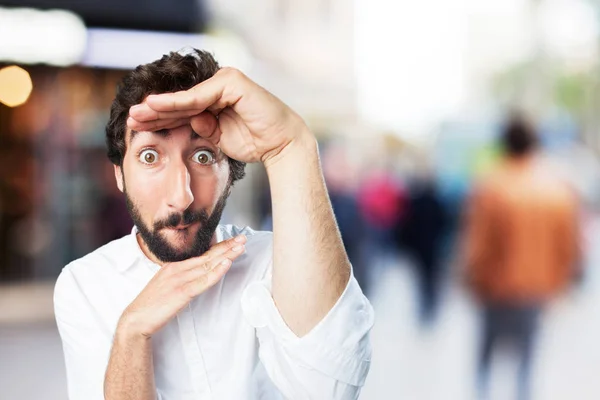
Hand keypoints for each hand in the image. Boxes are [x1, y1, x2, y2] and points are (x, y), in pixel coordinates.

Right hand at [118, 235, 246, 338]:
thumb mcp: (168, 285)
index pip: (202, 254)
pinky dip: (216, 271)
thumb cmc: (153, 304)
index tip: (234, 241)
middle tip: (243, 238)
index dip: (219, 247)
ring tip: (241, 247)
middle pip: (208, 256)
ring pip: (208, 265)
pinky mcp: (181, 292)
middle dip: (227, 246)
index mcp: (174, 266)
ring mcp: (180, 279)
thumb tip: (198, 276)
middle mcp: (178, 269)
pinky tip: (227, 263)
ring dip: (226, 255)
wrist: (135, 319)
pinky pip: (203, 281)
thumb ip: (183, 279)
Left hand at [127, 68, 309, 165]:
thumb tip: (190, 121)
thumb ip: (203, 128)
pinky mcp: (231, 82)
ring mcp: (225, 81)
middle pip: (181, 102)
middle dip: (155, 111)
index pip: (183, 109)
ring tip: (137, 113)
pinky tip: (155, 105)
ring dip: (160, 106)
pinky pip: (199, 96)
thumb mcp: (220, 138)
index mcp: (216, 99)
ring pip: (186, 98)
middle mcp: (219, 87)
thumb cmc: (255, 142)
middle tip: (131, 118)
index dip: (161, 117)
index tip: (139, 126)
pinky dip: (178, 102)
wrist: (281, 144)